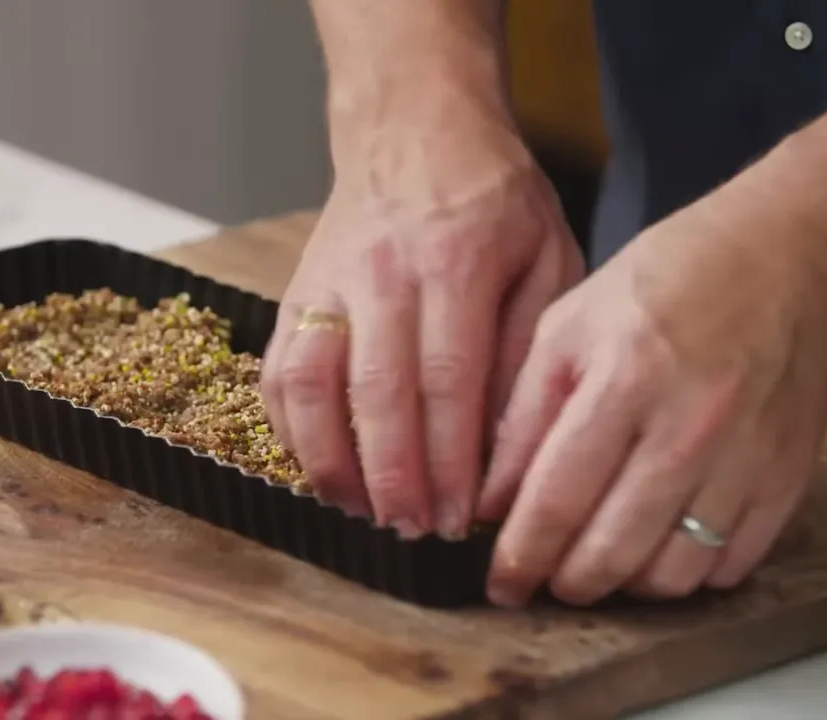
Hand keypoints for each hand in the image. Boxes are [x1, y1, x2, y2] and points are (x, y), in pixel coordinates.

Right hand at [260, 131, 582, 538]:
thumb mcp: (547, 256)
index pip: (448, 380)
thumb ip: (525, 344)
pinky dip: (291, 429)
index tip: (462, 517)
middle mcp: (382, 272)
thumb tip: (501, 444)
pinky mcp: (295, 294)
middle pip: (376, 392)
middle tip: (414, 532)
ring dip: (332, 461)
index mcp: (456, 261)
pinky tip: (320, 469)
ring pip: (311, 384)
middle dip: (393, 476)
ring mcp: (326, 282)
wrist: (413, 130)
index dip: (451, 459)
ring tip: (361, 513)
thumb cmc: (494, 200)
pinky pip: (279, 371)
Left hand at [479, 198, 826, 606]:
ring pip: (673, 572)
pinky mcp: (786, 477)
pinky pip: (729, 563)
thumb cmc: (668, 279)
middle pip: (613, 549)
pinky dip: (686, 571)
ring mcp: (746, 458)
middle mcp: (690, 426)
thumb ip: (523, 415)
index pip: (557, 497)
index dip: (520, 556)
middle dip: (565, 581)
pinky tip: (657, 545)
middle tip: (543, 577)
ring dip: (623, 583)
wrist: (787, 255)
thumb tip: (492, 500)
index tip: (501, 584)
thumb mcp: (569, 325)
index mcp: (625, 378)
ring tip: (597, 560)